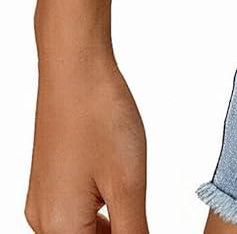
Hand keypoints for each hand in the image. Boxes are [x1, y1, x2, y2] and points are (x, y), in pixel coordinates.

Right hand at [27, 48, 147, 232]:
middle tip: (142, 214)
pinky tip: (119, 192)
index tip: (141, 220)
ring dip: (110, 228)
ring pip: (81, 231)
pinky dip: (100, 212)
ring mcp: (43, 200)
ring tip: (135, 204)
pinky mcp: (49, 182)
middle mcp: (43, 220)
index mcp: (60, 227)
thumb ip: (133, 232)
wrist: (74, 69)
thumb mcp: (128, 184)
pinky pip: (74, 213)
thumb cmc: (99, 117)